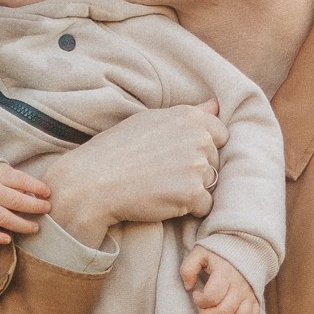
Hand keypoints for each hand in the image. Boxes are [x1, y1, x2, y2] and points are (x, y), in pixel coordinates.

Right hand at [0, 162, 50, 243]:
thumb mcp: (0, 170)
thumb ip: (16, 180)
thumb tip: (38, 194)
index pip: (22, 180)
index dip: (37, 187)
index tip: (47, 193)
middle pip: (17, 201)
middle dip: (36, 206)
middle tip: (47, 209)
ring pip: (5, 218)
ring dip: (23, 225)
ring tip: (35, 227)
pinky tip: (8, 239)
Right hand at [42, 101, 224, 243]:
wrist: (93, 182)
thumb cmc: (116, 150)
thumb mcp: (151, 121)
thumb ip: (189, 114)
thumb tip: (216, 105)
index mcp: (188, 117)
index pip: (220, 133)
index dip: (202, 147)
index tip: (179, 155)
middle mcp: (198, 139)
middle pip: (214, 161)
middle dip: (196, 169)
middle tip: (162, 173)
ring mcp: (197, 166)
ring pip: (210, 183)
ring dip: (192, 189)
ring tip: (161, 187)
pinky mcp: (192, 194)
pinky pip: (204, 206)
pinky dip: (188, 208)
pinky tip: (163, 201)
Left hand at [181, 247, 260, 313]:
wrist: (243, 247)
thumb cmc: (217, 254)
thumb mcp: (199, 253)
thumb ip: (188, 269)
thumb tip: (189, 287)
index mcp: (224, 272)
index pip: (212, 296)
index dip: (200, 300)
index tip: (196, 294)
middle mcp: (239, 284)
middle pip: (223, 311)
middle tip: (203, 306)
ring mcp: (248, 294)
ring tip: (215, 311)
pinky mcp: (255, 300)